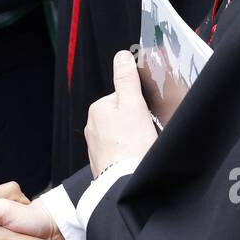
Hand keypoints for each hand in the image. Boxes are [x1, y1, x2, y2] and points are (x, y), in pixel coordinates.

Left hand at [85, 50, 156, 176]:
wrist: (126, 184)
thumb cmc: (132, 145)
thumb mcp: (133, 105)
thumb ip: (126, 79)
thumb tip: (121, 56)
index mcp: (97, 108)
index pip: (124, 96)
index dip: (140, 104)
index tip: (147, 115)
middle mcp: (92, 126)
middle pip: (123, 115)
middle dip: (136, 122)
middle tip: (146, 133)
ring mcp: (95, 146)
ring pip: (122, 134)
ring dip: (133, 139)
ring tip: (142, 148)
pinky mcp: (102, 163)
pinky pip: (120, 151)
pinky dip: (129, 153)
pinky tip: (136, 159)